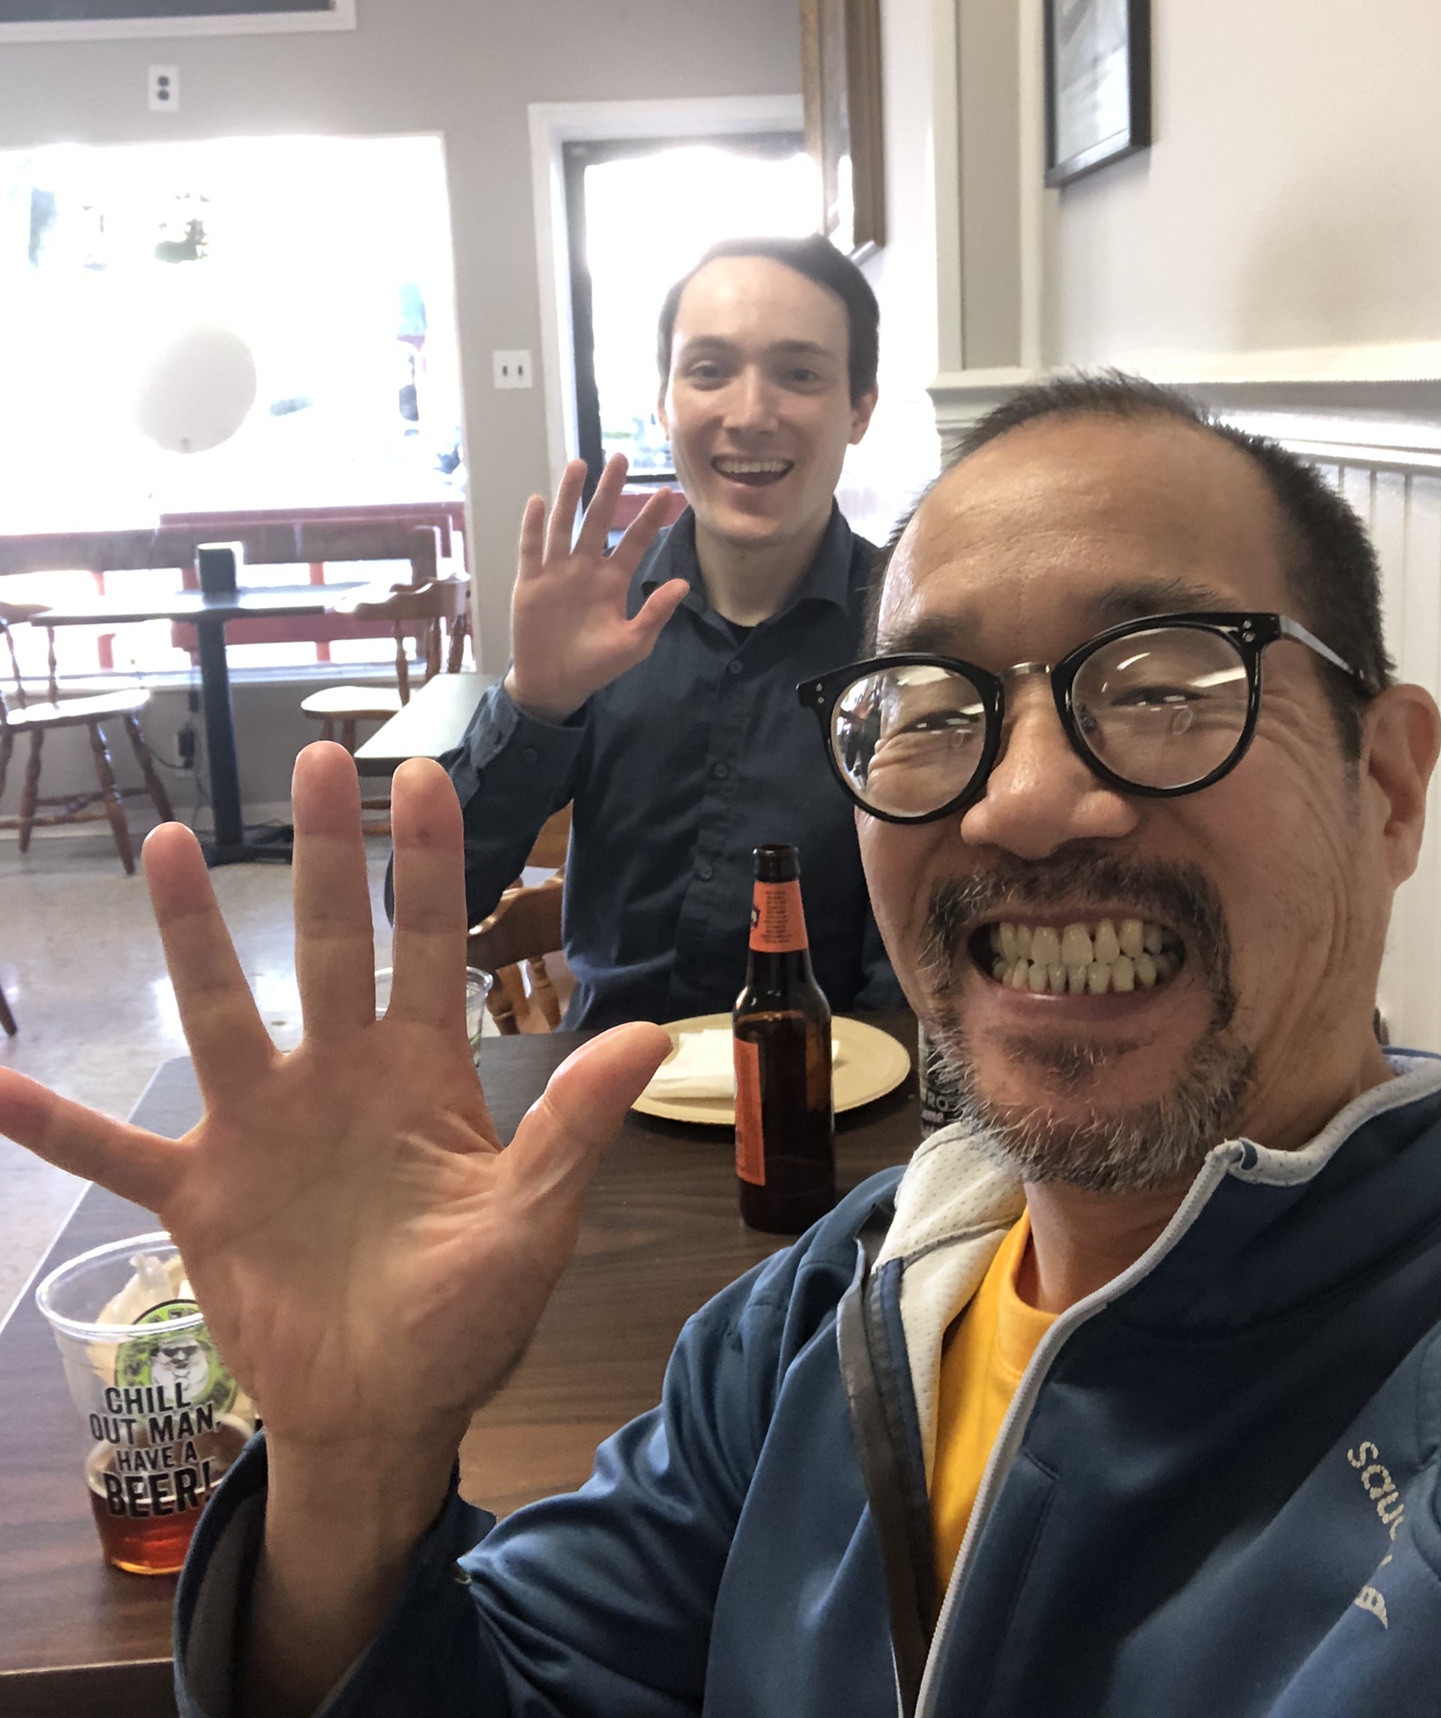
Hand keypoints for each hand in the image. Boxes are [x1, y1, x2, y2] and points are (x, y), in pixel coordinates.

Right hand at [0, 744, 670, 1475]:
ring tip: (169, 845)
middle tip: (318, 757)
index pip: (429, 946)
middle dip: (325, 856)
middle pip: (325, 945)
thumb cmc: (468, 1317)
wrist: (384, 1411)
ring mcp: (260, 1129)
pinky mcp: (199, 1195)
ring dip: (190, 936)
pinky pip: (111, 1151)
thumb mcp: (532, 1224)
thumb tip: (653, 1035)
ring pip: (218, 1012)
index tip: (424, 775)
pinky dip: (53, 1123)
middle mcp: (335, 1076)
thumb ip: (574, 1127)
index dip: (428, 864)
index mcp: (421, 1074)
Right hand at [506, 454, 689, 720]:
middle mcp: (586, 568)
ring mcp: (557, 572)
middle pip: (598, 520)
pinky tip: (537, 501)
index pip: (635, 541)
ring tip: (579, 465)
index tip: (666, 493)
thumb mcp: (633, 643)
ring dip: (570, 496)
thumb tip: (683, 584)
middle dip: (609, 490)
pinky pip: (531, 549)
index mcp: (613, 580)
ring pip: (564, 525)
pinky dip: (533, 526)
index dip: (649, 518)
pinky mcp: (530, 582)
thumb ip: (655, 613)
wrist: (555, 684)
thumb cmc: (596, 665)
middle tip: (621, 457)